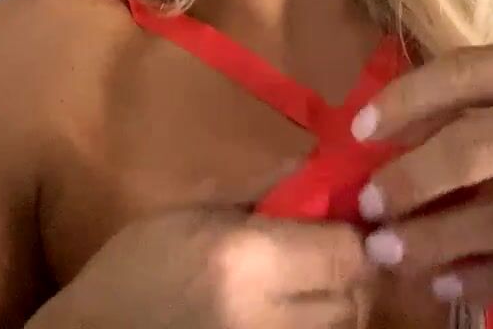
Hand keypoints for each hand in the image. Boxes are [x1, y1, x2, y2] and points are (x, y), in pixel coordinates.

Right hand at [39, 204, 370, 328]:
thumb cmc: (137, 267)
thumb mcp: (195, 214)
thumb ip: (262, 196)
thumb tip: (323, 176)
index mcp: (248, 261)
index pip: (346, 252)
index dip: (351, 235)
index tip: (341, 223)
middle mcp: (269, 317)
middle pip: (355, 298)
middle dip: (349, 273)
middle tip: (329, 255)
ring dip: (338, 307)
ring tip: (310, 286)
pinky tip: (291, 313)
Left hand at [351, 40, 492, 306]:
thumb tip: (412, 130)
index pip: (469, 71)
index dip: (406, 99)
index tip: (361, 128)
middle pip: (476, 147)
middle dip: (411, 180)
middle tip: (370, 207)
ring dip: (436, 241)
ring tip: (392, 253)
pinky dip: (486, 281)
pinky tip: (450, 285)